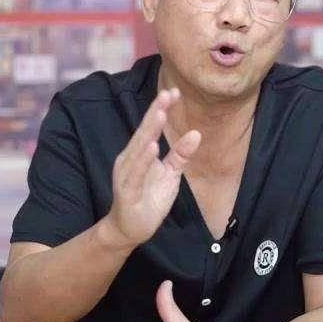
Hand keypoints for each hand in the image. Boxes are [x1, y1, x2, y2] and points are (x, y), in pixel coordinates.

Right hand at [106, 89, 200, 248]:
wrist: (129, 230)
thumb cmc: (149, 198)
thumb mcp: (170, 175)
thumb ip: (180, 155)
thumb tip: (196, 133)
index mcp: (139, 152)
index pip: (151, 127)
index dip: (160, 108)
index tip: (174, 91)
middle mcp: (130, 159)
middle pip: (144, 132)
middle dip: (155, 112)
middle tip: (167, 93)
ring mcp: (127, 174)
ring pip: (138, 149)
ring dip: (149, 130)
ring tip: (160, 113)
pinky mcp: (127, 191)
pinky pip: (136, 174)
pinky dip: (143, 160)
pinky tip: (152, 147)